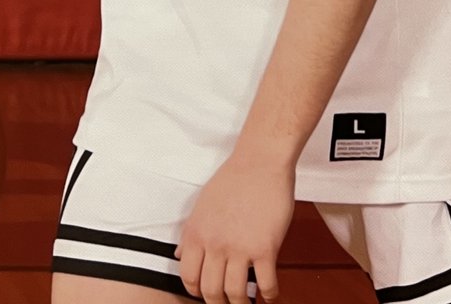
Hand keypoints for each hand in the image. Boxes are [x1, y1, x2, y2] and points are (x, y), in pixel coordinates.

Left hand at [175, 151, 294, 302]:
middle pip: (210, 291)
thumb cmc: (234, 177)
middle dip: (217, 303)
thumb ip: (191, 232)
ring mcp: (240, 248)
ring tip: (247, 303)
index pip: (188, 277)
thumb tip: (180, 254)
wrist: (261, 161)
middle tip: (226, 303)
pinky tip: (270, 295)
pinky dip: (269, 295)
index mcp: (197, 233)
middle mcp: (215, 244)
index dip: (196, 291)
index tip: (204, 294)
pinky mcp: (266, 248)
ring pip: (235, 293)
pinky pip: (266, 284)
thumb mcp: (202, 204)